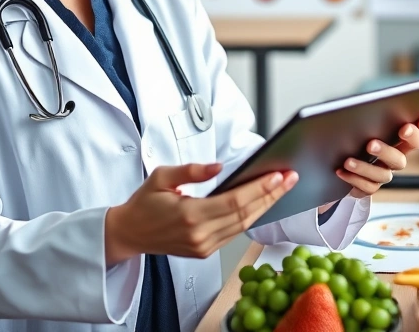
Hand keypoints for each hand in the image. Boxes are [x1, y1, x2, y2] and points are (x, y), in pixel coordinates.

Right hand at [104, 163, 297, 263]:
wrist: (129, 234)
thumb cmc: (143, 204)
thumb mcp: (161, 177)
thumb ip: (191, 170)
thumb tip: (218, 166)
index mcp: (189, 215)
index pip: (234, 201)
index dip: (259, 189)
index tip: (278, 175)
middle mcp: (200, 235)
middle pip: (245, 214)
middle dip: (271, 195)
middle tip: (290, 178)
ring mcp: (204, 247)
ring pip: (243, 226)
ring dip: (265, 206)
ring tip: (282, 188)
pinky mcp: (205, 252)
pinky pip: (234, 233)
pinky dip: (251, 217)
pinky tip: (262, 203)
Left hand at [336, 115, 418, 198]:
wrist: (341, 162)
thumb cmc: (358, 137)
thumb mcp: (365, 125)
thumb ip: (372, 119)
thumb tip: (362, 104)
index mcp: (398, 143)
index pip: (414, 139)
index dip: (415, 133)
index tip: (406, 127)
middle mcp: (394, 160)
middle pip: (399, 160)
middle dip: (386, 152)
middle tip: (371, 144)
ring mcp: (383, 174)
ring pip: (382, 175)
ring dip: (364, 168)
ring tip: (348, 161)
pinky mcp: (370, 186)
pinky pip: (367, 187)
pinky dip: (354, 179)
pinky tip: (341, 171)